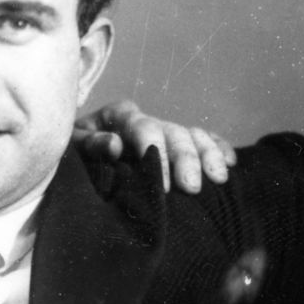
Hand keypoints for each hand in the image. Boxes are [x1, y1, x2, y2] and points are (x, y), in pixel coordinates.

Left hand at [72, 100, 236, 192]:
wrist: (75, 158)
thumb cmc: (73, 153)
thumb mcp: (73, 147)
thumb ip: (90, 145)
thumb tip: (115, 145)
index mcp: (118, 115)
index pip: (143, 127)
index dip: (157, 153)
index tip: (165, 184)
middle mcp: (144, 120)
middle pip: (173, 132)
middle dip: (186, 159)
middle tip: (193, 187)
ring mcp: (161, 130)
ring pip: (191, 135)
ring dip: (208, 155)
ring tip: (220, 179)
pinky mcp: (172, 144)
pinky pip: (202, 140)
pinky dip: (217, 148)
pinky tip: (230, 163)